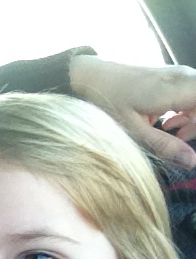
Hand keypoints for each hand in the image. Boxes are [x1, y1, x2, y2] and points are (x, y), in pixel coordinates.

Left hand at [70, 55, 195, 167]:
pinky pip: (193, 95)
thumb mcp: (133, 129)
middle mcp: (185, 76)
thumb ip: (164, 144)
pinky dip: (186, 112)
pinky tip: (167, 123)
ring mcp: (181, 75)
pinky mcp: (175, 78)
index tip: (185, 138)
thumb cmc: (109, 101)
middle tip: (178, 139)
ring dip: (193, 120)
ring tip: (169, 131)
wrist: (93, 77)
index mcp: (177, 88)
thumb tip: (192, 162)